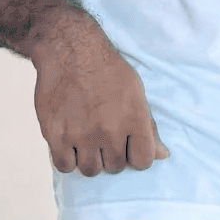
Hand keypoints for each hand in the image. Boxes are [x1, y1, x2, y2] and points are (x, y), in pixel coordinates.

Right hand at [32, 11, 169, 175]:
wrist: (70, 49)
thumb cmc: (106, 68)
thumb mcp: (135, 90)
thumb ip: (148, 127)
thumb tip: (163, 156)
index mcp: (133, 119)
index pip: (143, 161)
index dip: (135, 154)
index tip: (127, 144)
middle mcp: (109, 131)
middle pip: (115, 166)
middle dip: (111, 154)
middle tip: (103, 135)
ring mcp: (82, 135)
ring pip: (90, 170)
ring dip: (89, 157)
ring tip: (86, 137)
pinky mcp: (56, 135)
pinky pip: (64, 166)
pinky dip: (67, 157)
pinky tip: (69, 141)